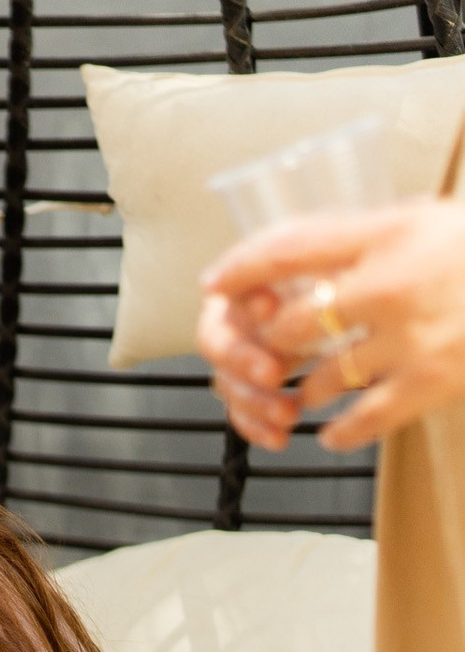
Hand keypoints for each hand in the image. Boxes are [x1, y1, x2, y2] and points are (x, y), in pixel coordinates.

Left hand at [199, 199, 464, 449]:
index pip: (287, 247)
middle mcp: (393, 282)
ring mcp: (413, 336)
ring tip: (296, 394)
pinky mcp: (436, 380)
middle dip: (268, 344)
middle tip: (263, 355)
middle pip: (290, 324)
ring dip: (299, 391)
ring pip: (318, 378)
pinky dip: (339, 431)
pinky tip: (331, 433)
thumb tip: (299, 257)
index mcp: (392, 230)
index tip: (216, 284)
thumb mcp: (429, 219)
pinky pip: (363, 419)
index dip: (241, 268)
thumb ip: (369, 237)